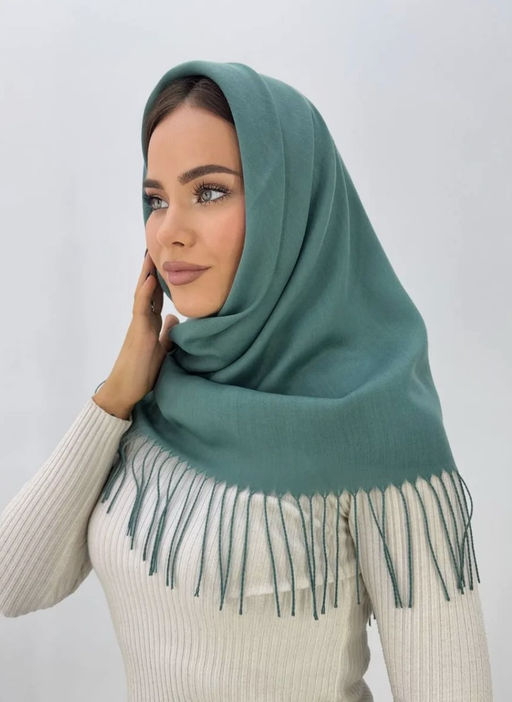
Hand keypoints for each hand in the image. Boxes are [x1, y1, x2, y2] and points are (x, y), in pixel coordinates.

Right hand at [96, 250, 179, 413]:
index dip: (160, 281)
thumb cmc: (141, 373)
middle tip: (156, 249)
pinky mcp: (137, 333)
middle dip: (152, 271)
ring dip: (146, 275)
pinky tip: (150, 279)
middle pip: (147, 291)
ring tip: (150, 255)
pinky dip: (145, 293)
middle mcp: (143, 321)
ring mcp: (139, 325)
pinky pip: (140, 309)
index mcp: (149, 324)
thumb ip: (166, 334)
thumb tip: (174, 319)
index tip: (166, 264)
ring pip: (142, 295)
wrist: (125, 390)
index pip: (155, 298)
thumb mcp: (161, 350)